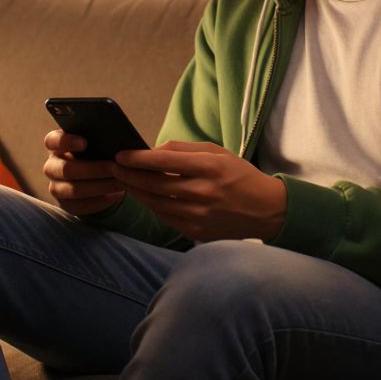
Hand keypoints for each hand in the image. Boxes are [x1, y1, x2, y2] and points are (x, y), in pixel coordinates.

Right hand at [42, 130, 124, 215]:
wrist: (98, 177)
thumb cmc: (97, 152)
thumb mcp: (96, 143)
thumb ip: (98, 139)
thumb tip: (114, 139)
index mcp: (56, 146)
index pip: (52, 141)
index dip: (66, 142)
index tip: (85, 143)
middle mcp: (52, 166)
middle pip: (66, 169)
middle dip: (93, 169)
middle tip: (115, 167)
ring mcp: (55, 187)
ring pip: (73, 190)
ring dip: (99, 186)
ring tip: (119, 182)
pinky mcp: (64, 204)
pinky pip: (79, 206)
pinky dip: (99, 201)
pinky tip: (115, 195)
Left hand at [111, 141, 286, 241]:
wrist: (267, 210)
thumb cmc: (240, 176)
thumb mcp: (218, 153)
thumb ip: (184, 150)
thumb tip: (153, 150)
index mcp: (209, 167)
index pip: (163, 161)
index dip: (137, 158)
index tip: (121, 154)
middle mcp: (203, 192)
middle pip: (154, 183)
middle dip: (129, 174)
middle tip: (113, 167)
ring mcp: (198, 214)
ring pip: (155, 202)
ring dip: (135, 191)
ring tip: (123, 180)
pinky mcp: (196, 230)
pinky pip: (164, 217)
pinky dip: (150, 205)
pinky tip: (143, 196)